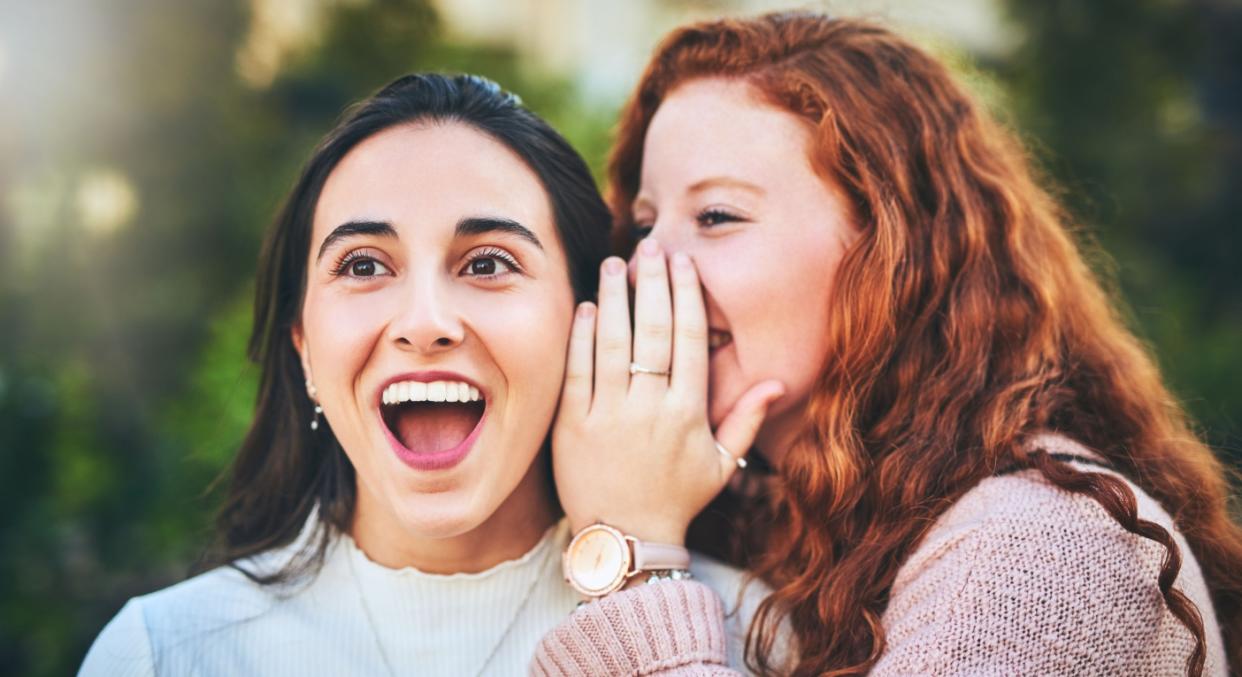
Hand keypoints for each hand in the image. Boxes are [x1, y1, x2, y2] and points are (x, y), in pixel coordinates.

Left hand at [552, 239, 784, 545]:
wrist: (626, 539)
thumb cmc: (676, 499)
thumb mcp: (720, 465)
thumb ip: (746, 420)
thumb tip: (778, 383)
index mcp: (688, 412)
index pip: (690, 339)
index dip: (686, 295)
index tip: (682, 262)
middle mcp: (651, 407)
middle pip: (654, 330)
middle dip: (652, 282)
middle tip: (649, 246)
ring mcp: (609, 415)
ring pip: (613, 342)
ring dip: (614, 298)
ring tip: (614, 264)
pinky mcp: (573, 425)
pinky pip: (578, 371)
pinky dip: (582, 336)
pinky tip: (585, 307)